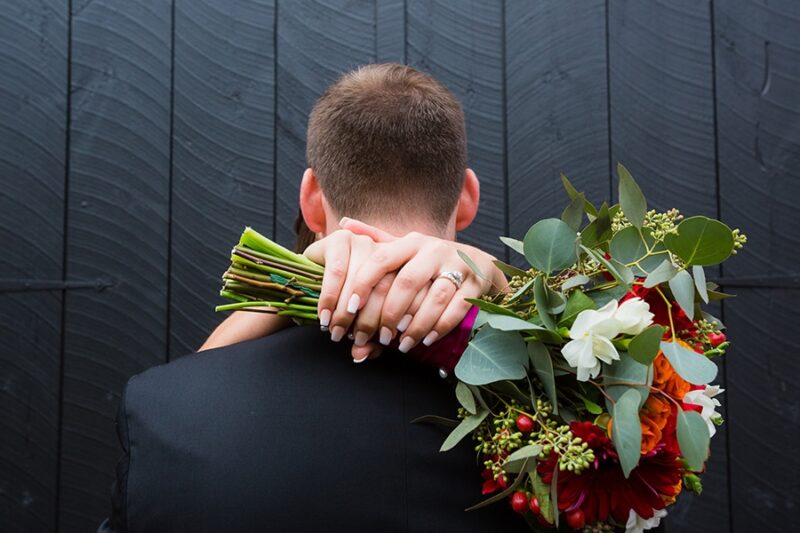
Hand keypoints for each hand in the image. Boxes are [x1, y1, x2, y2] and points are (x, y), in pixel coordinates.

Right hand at [304, 229, 415, 361]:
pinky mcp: (340, 239)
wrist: (315, 276)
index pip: (411, 293)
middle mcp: (388, 251)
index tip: (386, 342)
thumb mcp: (366, 323)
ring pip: (360, 281)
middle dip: (369, 320)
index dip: (399, 319)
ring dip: (346, 312)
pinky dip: (330, 298)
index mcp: (405, 269)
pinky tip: (325, 316)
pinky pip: (337, 272)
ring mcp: (364, 242)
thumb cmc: (347, 303)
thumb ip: (369, 340)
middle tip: (357, 340)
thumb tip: (361, 355)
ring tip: (337, 331)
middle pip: (385, 288)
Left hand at [339, 218, 505, 352]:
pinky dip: (439, 327)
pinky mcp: (475, 283)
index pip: (381, 260)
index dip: (363, 284)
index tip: (349, 308)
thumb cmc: (430, 260)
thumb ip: (376, 240)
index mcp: (411, 242)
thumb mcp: (406, 248)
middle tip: (380, 337)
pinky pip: (456, 308)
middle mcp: (434, 250)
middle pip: (407, 282)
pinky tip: (425, 341)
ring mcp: (457, 266)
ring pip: (433, 298)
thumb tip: (343, 223)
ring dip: (415, 325)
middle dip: (390, 313)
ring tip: (402, 345)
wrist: (478, 262)